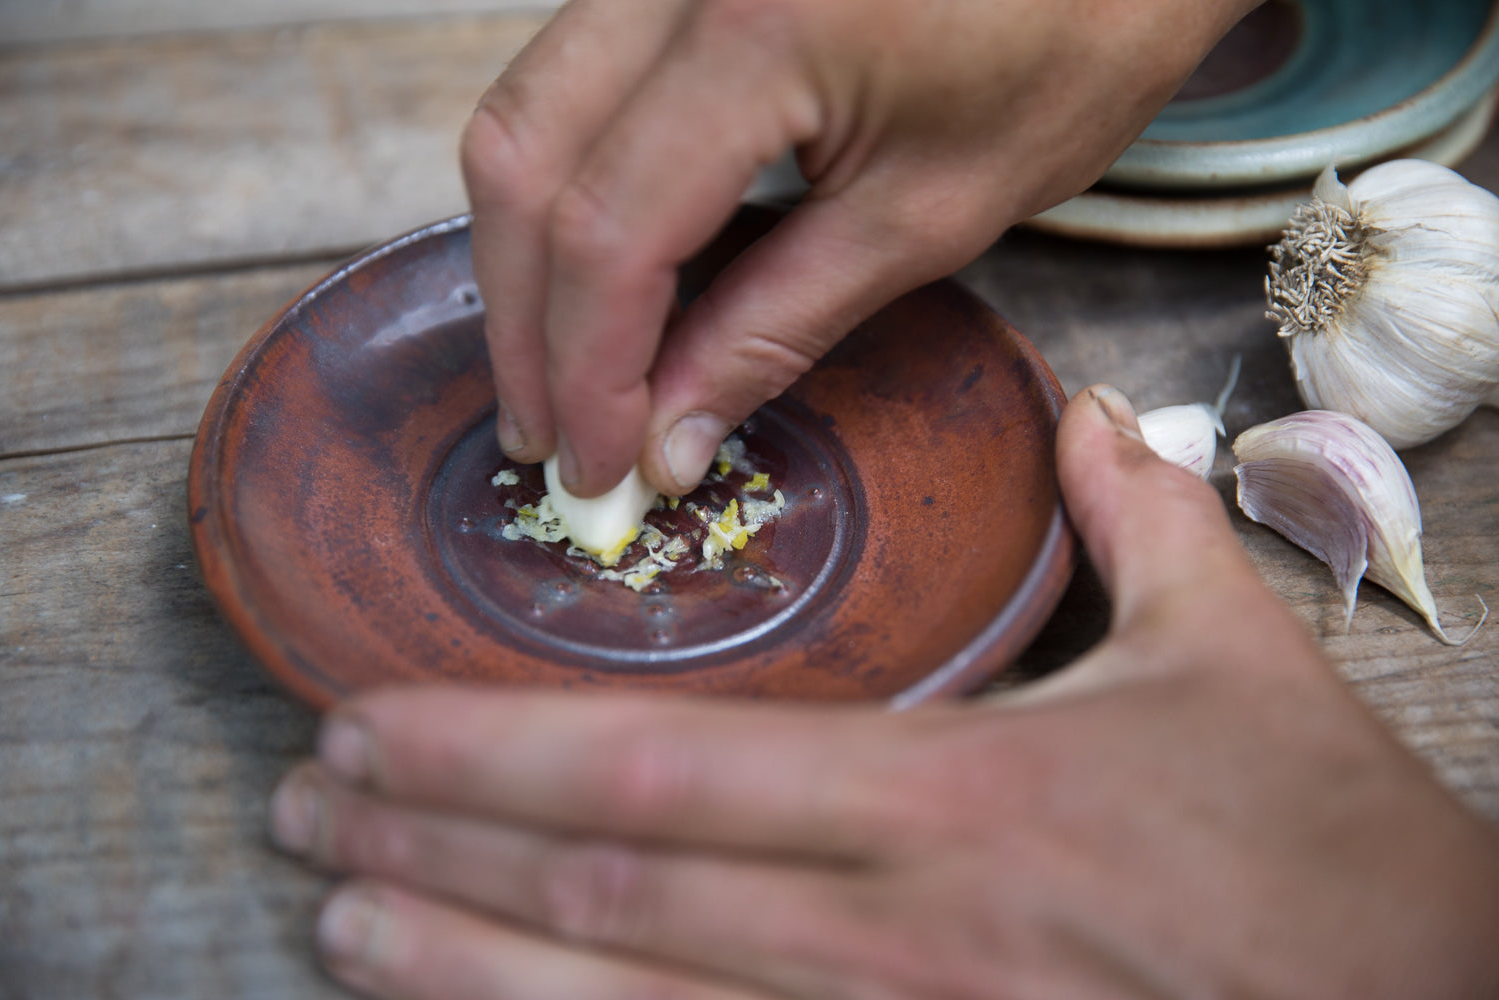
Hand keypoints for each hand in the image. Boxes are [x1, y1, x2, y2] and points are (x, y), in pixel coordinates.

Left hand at [270, 386, 1498, 998]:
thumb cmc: (1325, 863)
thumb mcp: (1243, 665)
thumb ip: (1144, 525)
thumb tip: (1091, 421)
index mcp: (950, 803)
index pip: (663, 772)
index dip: (495, 750)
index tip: (377, 720)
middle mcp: (888, 940)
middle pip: (606, 897)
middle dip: (434, 848)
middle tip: (304, 811)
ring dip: (460, 975)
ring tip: (338, 927)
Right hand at [460, 0, 1257, 496]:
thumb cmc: (1073, 39)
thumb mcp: (932, 211)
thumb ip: (778, 325)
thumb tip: (669, 432)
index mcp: (760, 27)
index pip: (608, 230)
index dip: (586, 370)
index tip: (596, 463)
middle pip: (522, 158)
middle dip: (524, 321)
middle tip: (551, 436)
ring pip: (526, 110)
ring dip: (530, 253)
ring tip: (564, 371)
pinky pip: (573, 79)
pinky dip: (570, 188)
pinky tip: (600, 273)